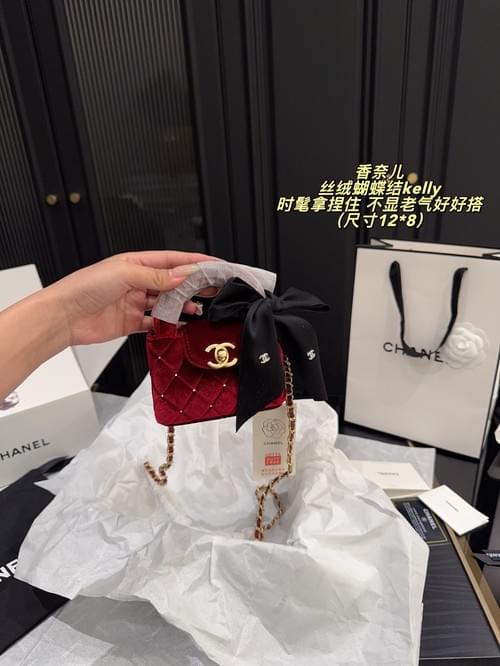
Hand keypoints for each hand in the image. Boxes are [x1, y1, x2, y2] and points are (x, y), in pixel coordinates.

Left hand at [48, 250, 214, 344]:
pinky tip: (179, 323)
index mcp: (136, 263)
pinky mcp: (131, 322)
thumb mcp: (125, 273)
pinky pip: (155, 322)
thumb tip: (182, 275)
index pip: (172, 260)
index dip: (194, 262)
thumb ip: (157, 277)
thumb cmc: (85, 287)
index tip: (213, 265)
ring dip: (183, 304)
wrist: (64, 316)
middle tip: (213, 288)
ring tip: (198, 308)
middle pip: (172, 281)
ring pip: (166, 302)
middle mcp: (137, 281)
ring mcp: (134, 302)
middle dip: (193, 284)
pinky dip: (168, 323)